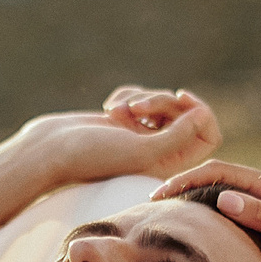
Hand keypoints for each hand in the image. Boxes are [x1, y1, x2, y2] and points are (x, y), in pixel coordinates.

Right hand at [4, 87, 221, 190]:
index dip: (201, 114)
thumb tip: (204, 115)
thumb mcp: (140, 149)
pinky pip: (141, 95)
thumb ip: (177, 136)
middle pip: (186, 114)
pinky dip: (126, 95)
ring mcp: (142, 134)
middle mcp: (159, 152)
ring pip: (162, 102)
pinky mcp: (126, 120)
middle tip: (138, 107)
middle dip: (163, 102)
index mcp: (169, 166)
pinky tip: (108, 107)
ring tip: (115, 111)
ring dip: (141, 97)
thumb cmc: (93, 155)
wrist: (52, 148)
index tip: (181, 98)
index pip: (207, 137)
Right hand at [151, 160, 260, 261]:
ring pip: (217, 190)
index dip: (186, 179)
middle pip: (214, 176)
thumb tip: (224, 198)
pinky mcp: (259, 217)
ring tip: (163, 211)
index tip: (160, 195)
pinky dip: (203, 211)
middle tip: (152, 201)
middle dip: (182, 184)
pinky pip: (224, 207)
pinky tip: (188, 225)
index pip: (219, 172)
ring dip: (190, 197)